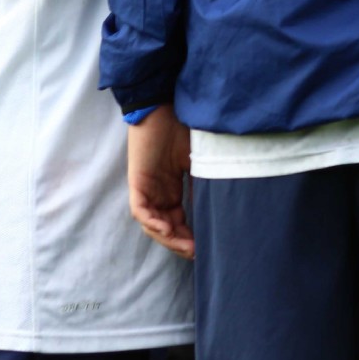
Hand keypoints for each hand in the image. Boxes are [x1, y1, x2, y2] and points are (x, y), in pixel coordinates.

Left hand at [127, 106, 194, 259]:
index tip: (206, 248)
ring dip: (168, 238)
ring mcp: (146, 189)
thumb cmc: (183, 128)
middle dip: (180, 243)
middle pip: (165, 228)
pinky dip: (153, 222)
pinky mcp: (137, 182)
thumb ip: (204, 182)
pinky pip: (141, 210)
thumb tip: (221, 205)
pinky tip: (168, 228)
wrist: (164, 105)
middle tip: (197, 254)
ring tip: (186, 246)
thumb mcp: (200, 161)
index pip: (179, 221)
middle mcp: (158, 193)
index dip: (190, 236)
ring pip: (152, 224)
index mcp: (172, 190)